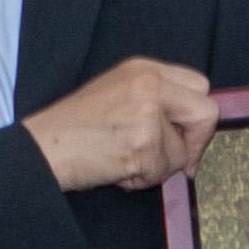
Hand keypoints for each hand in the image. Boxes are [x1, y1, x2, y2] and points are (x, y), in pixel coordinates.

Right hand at [30, 55, 219, 192]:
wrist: (42, 148)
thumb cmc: (73, 128)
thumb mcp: (116, 93)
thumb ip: (154, 100)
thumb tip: (190, 128)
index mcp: (144, 69)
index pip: (199, 85)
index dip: (197, 116)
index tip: (186, 136)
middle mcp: (149, 84)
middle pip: (205, 112)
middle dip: (196, 142)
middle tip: (179, 161)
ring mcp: (147, 113)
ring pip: (181, 151)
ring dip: (157, 167)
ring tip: (122, 160)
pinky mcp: (142, 144)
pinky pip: (161, 172)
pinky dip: (141, 179)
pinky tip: (116, 169)